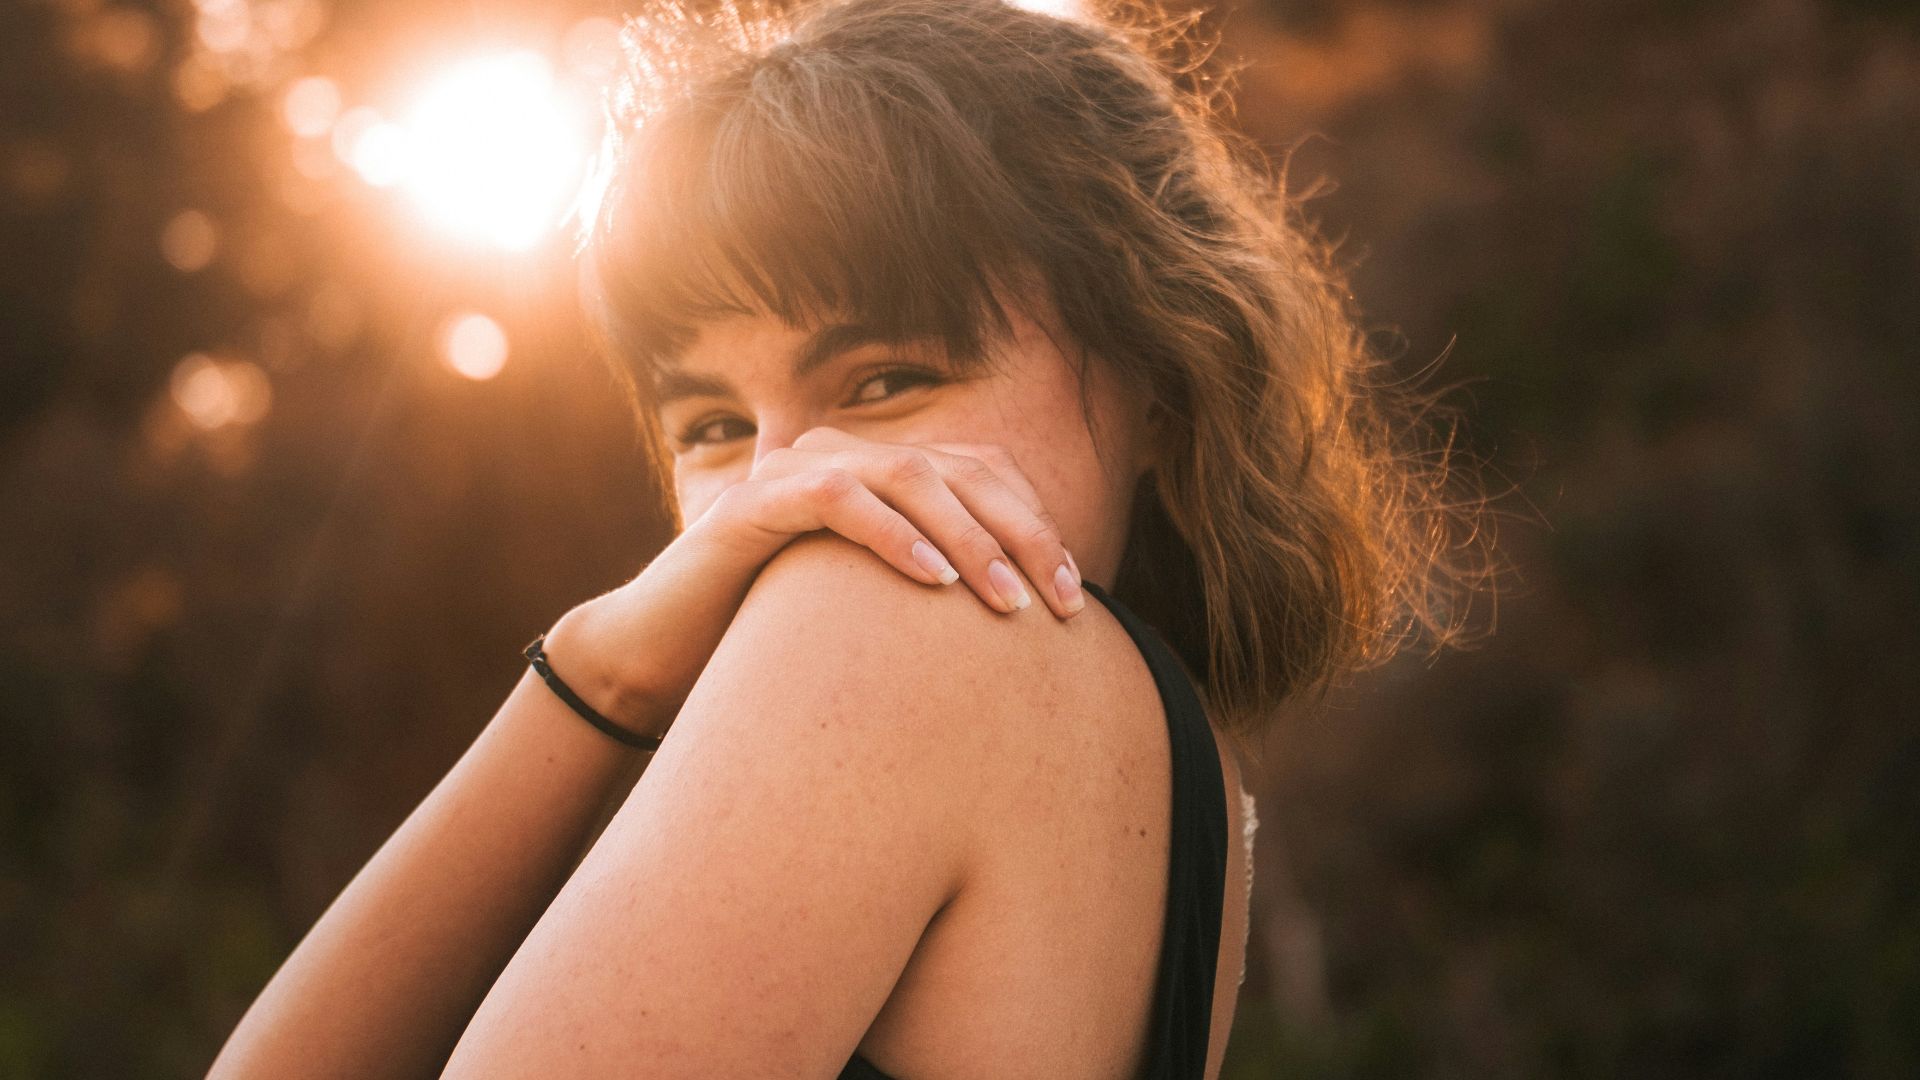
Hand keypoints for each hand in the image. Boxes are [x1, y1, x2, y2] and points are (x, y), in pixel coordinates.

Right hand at [541, 426, 1085, 739]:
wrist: (659, 661)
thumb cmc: (777, 647)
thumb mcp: (877, 619)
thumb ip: (939, 598)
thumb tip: (1033, 626)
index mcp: (878, 473)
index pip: (982, 473)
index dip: (1036, 524)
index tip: (1075, 596)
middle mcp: (841, 456)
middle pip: (959, 469)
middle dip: (1020, 534)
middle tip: (1059, 601)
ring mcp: (795, 472)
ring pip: (907, 475)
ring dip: (968, 538)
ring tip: (1007, 603)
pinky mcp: (754, 504)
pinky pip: (838, 500)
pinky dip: (894, 536)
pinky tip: (935, 583)